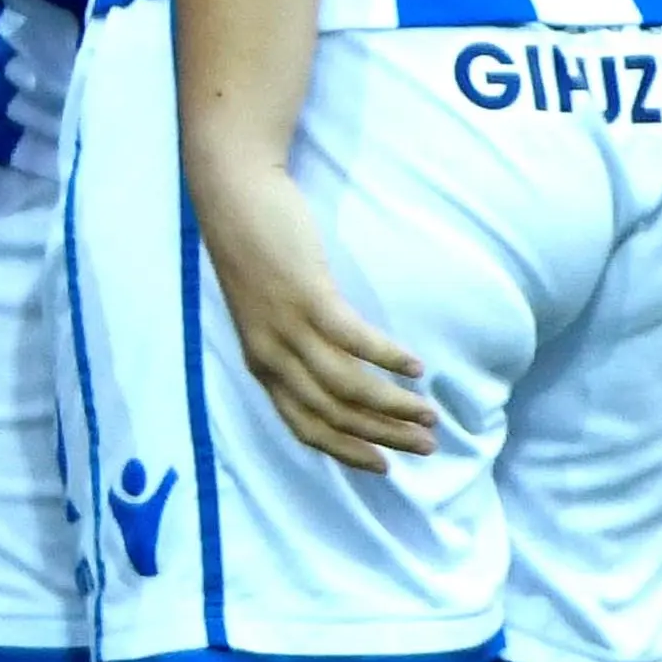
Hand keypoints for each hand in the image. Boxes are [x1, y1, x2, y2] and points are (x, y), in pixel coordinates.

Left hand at [188, 152, 434, 465]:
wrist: (232, 197)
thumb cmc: (254, 249)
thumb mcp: (265, 313)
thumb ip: (293, 346)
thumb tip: (335, 369)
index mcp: (262, 365)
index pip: (305, 427)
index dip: (347, 451)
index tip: (384, 465)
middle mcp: (272, 356)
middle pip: (334, 415)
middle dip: (384, 436)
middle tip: (426, 446)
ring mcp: (288, 328)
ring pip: (348, 387)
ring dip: (394, 407)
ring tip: (430, 414)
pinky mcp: (307, 297)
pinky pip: (355, 341)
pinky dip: (388, 359)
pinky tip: (417, 368)